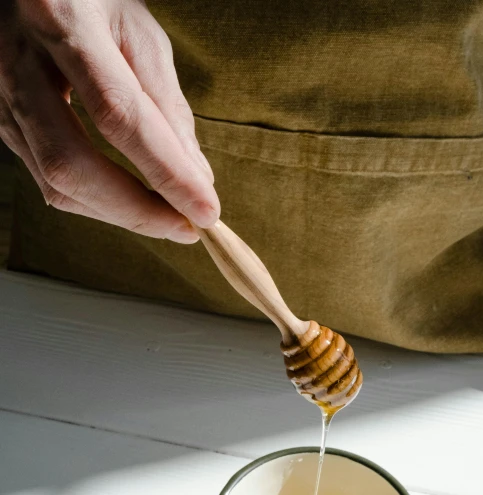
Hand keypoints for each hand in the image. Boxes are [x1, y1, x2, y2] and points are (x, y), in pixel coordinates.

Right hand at [0, 0, 219, 242]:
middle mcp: (17, 61)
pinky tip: (128, 203)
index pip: (120, 115)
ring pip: (56, 182)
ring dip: (118, 213)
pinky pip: (46, 179)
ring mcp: (1, 96)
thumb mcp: (138, 29)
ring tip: (166, 220)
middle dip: (135, 210)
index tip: (205, 209)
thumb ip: (165, 101)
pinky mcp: (0, 120)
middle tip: (184, 229)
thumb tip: (194, 175)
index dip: (166, 172)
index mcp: (62, 21)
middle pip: (73, 164)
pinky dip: (95, 201)